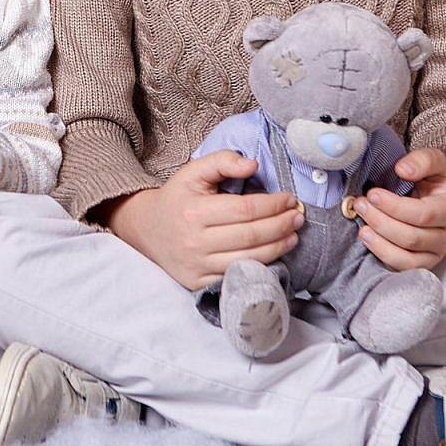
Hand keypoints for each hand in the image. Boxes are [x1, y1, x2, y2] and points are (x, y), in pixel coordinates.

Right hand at [102, 151, 304, 290]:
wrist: (147, 230)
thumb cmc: (177, 198)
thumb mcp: (193, 171)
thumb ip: (223, 161)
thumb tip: (253, 165)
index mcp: (194, 212)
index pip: (244, 210)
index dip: (272, 205)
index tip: (289, 198)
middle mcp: (195, 242)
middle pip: (251, 236)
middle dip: (281, 225)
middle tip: (298, 216)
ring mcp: (197, 266)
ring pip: (248, 260)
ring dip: (278, 247)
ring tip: (294, 235)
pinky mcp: (199, 283)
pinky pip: (237, 277)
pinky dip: (261, 266)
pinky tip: (274, 254)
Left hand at [353, 148, 445, 270]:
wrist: (435, 200)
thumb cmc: (431, 181)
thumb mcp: (433, 163)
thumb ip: (422, 160)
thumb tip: (402, 170)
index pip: (423, 215)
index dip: (394, 206)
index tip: (372, 193)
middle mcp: (445, 236)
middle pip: (411, 237)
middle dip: (381, 221)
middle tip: (360, 204)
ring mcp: (434, 254)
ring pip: (405, 256)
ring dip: (378, 240)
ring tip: (361, 224)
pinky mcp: (420, 265)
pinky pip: (401, 267)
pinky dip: (381, 254)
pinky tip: (367, 237)